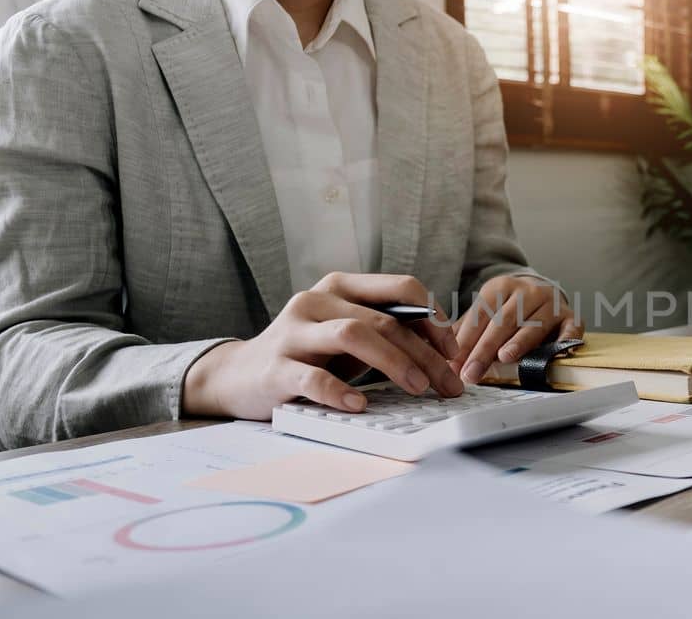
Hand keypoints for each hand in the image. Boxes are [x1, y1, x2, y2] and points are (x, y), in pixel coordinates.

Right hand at [182, 273, 463, 420]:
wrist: (238, 376)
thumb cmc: (307, 354)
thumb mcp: (348, 334)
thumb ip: (387, 331)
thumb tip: (444, 352)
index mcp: (342, 286)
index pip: (401, 288)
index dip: (434, 319)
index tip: (453, 352)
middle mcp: (317, 300)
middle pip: (384, 320)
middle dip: (425, 354)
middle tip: (448, 384)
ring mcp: (294, 332)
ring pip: (354, 335)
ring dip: (394, 363)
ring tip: (418, 389)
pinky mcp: (276, 368)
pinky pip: (313, 378)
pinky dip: (340, 391)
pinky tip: (360, 404)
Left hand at [453, 275, 582, 383]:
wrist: (541, 292)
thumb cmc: (508, 309)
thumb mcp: (485, 312)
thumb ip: (465, 334)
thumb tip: (442, 359)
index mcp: (500, 287)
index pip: (480, 316)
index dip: (465, 341)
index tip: (453, 364)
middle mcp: (528, 292)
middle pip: (504, 322)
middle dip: (485, 349)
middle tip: (471, 373)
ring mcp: (551, 304)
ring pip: (534, 325)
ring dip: (519, 342)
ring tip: (504, 358)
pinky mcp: (571, 317)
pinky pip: (570, 329)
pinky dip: (565, 340)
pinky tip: (557, 354)